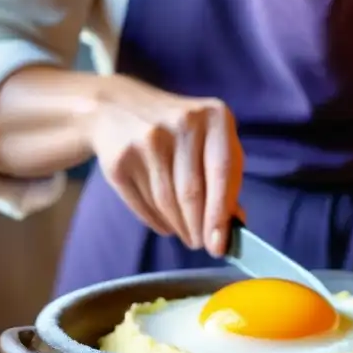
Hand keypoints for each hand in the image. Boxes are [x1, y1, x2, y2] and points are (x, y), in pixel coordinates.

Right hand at [88, 75, 243, 255]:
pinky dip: (158, 222)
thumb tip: (235, 224)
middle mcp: (181, 123)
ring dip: (179, 228)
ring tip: (187, 234)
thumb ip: (228, 177)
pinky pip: (143, 205)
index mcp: (214, 116)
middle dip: (199, 228)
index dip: (220, 214)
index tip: (219, 245)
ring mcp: (146, 140)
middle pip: (191, 193)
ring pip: (166, 203)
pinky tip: (166, 223)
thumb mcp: (211, 139)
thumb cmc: (179, 131)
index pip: (221, 173)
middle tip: (202, 244)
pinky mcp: (119, 160)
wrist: (118, 108)